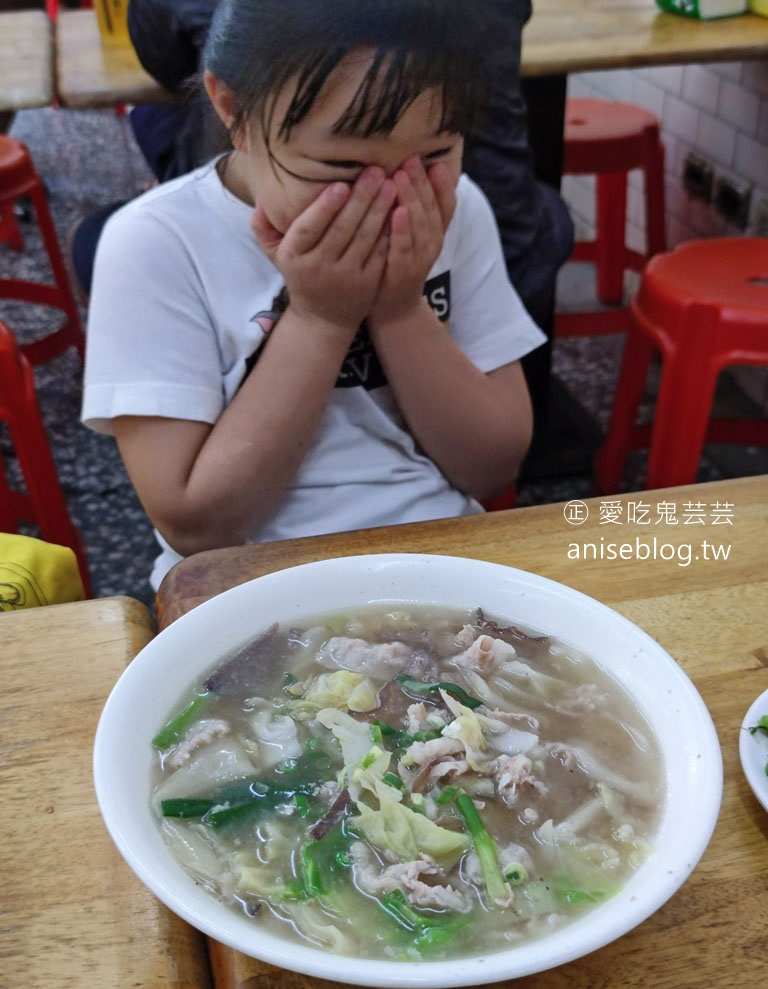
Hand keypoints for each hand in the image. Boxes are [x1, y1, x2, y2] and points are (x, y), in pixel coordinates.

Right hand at [251, 168, 395, 333]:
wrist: (323, 317)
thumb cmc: (302, 274)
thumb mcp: (276, 254)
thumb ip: (264, 226)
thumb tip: (262, 198)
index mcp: (293, 256)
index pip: (308, 228)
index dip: (324, 207)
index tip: (341, 184)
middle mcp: (318, 268)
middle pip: (341, 229)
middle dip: (360, 198)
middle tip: (375, 172)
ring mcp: (345, 277)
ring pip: (364, 238)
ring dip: (379, 210)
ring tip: (389, 185)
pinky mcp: (367, 284)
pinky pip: (379, 253)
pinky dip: (389, 231)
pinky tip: (398, 210)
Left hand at [368, 157, 455, 326]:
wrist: (394, 311)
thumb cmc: (397, 266)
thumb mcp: (412, 237)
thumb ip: (415, 211)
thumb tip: (409, 172)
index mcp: (436, 234)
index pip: (446, 205)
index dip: (443, 184)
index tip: (433, 161)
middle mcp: (432, 245)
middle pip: (431, 209)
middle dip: (421, 182)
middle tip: (410, 159)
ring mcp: (419, 260)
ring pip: (419, 225)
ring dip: (410, 198)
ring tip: (399, 175)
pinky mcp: (402, 273)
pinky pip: (403, 248)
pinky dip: (402, 230)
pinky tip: (396, 212)